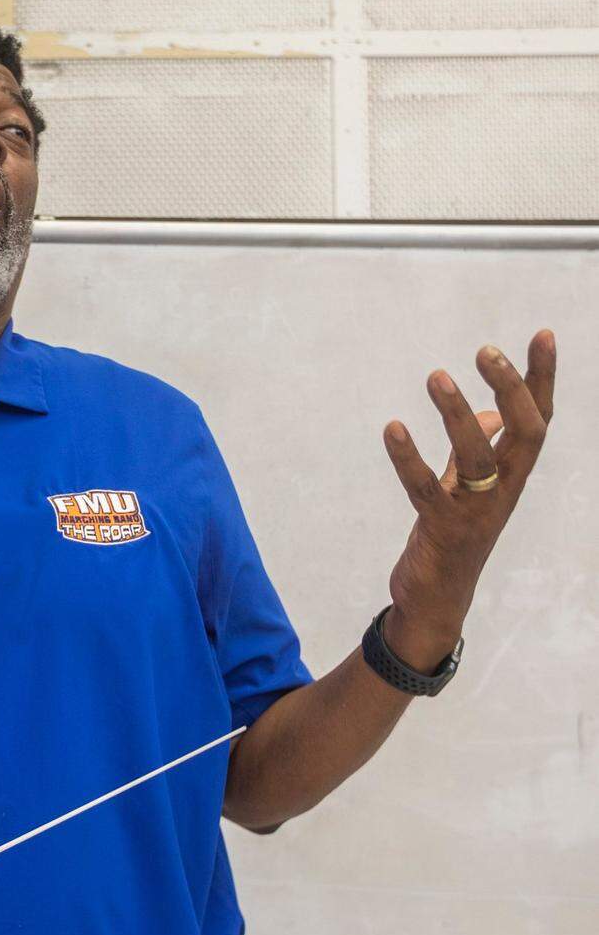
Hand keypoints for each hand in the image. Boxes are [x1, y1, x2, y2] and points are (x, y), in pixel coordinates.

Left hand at [380, 330, 555, 663]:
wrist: (436, 600)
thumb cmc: (452, 537)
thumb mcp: (467, 488)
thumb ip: (474, 451)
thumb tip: (485, 414)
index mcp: (511, 475)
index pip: (537, 418)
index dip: (542, 378)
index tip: (542, 334)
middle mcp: (503, 490)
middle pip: (526, 433)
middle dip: (511, 388)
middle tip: (484, 350)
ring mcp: (476, 512)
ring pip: (477, 457)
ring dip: (456, 415)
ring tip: (436, 376)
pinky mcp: (444, 531)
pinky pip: (426, 489)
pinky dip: (409, 457)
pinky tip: (392, 428)